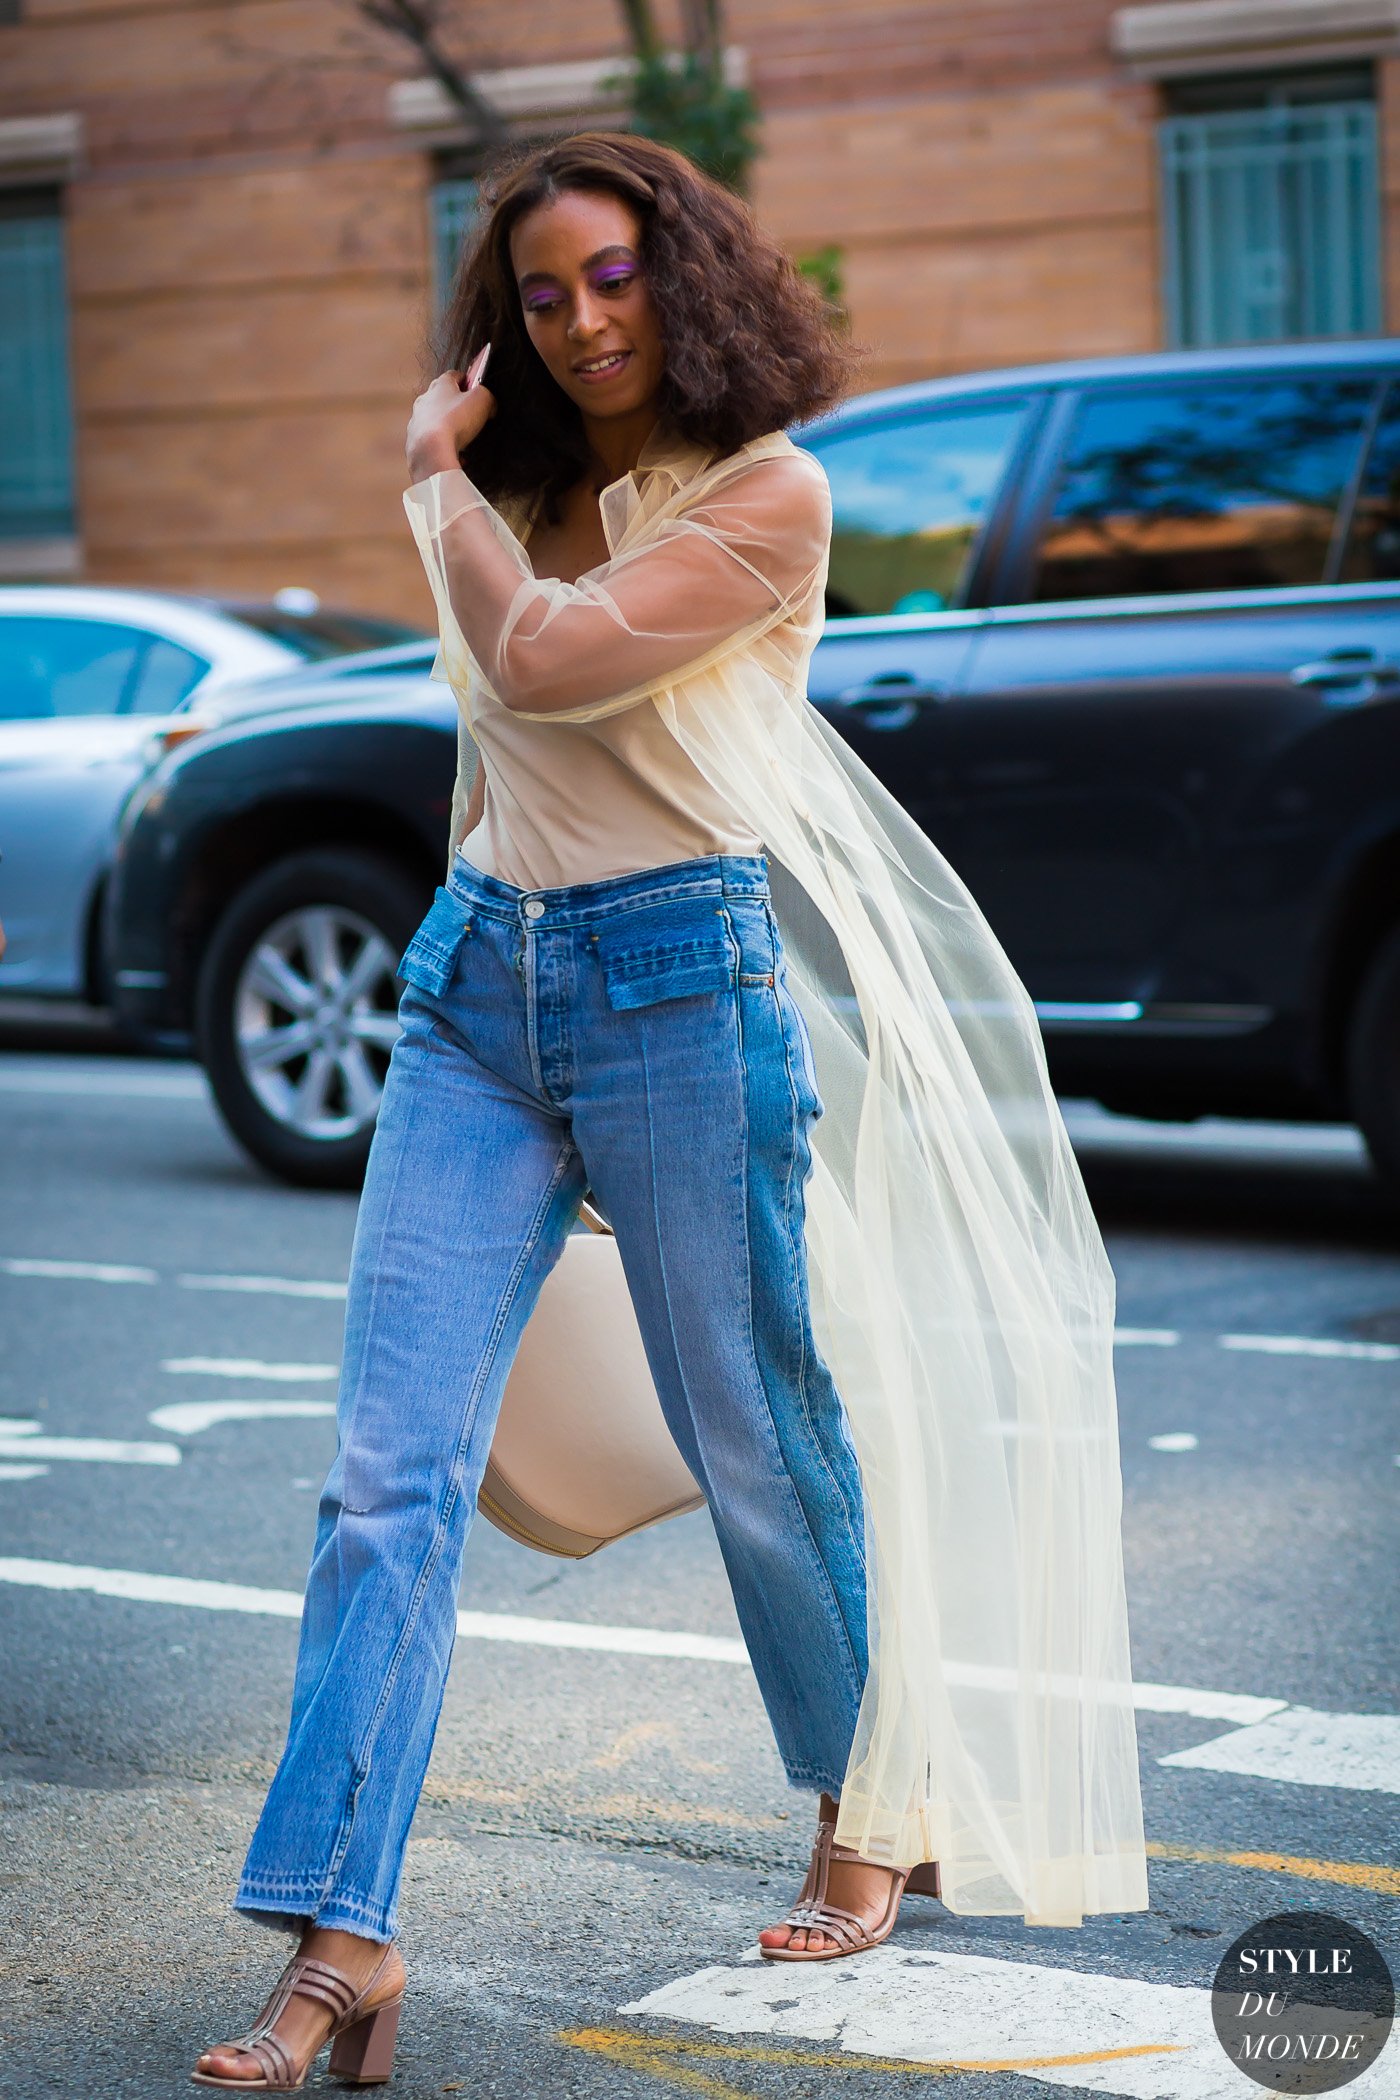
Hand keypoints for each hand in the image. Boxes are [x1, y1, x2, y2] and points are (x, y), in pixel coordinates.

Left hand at [406, 345, 494, 478]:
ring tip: (460, 435)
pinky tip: (452, 451)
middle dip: (454, 403)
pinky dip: (440, 443)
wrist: (432, 450)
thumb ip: (487, 395)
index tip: (475, 387)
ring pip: (433, 418)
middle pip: (441, 396)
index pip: (453, 375)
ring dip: (445, 423)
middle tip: (469, 413)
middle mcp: (425, 399)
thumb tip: (489, 403)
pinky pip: (429, 440)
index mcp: (440, 385)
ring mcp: (417, 420)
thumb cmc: (455, 421)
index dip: (466, 380)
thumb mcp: (482, 400)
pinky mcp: (414, 440)